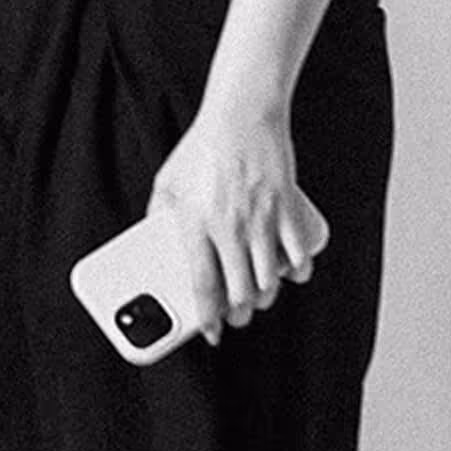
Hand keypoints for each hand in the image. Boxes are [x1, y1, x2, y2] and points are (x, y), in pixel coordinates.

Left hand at [140, 103, 327, 337]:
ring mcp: (261, 219)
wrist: (241, 116)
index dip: (207, 317)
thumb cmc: (202, 149)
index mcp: (196, 223)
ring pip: (269, 280)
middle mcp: (230, 226)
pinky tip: (290, 274)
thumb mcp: (167, 181)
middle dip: (239, 315)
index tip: (211, 334)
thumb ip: (158, 214)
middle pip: (239, 292)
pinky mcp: (288, 210)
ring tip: (256, 298)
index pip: (202, 284)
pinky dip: (297, 272)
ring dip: (264, 297)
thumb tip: (152, 239)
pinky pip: (298, 255)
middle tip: (236, 318)